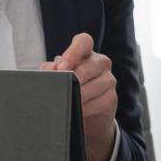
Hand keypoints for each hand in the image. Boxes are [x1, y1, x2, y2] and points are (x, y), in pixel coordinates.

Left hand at [43, 33, 117, 160]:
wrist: (82, 119)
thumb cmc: (65, 93)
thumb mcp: (53, 81)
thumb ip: (49, 73)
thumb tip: (48, 71)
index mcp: (84, 54)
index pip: (84, 41)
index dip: (75, 51)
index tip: (64, 66)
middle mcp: (100, 64)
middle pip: (92, 64)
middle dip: (76, 77)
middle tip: (63, 86)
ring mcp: (109, 81)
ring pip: (98, 85)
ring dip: (81, 95)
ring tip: (69, 101)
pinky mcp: (112, 99)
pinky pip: (101, 102)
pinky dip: (87, 108)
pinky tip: (79, 111)